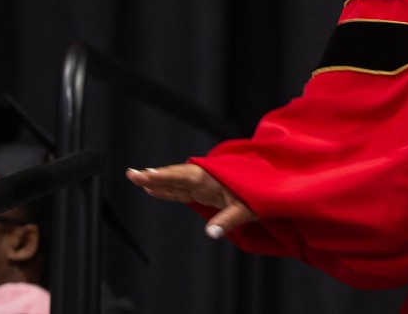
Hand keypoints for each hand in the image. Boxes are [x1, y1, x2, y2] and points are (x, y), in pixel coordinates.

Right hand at [126, 164, 257, 237]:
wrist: (276, 184)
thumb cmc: (264, 194)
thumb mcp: (248, 208)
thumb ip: (228, 220)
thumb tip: (211, 233)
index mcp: (213, 177)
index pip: (183, 175)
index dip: (163, 175)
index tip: (146, 174)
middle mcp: (206, 178)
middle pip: (175, 176)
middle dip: (154, 176)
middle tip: (132, 174)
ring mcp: (205, 183)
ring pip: (177, 181)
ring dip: (159, 181)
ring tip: (138, 179)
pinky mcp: (206, 190)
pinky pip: (182, 188)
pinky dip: (168, 188)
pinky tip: (155, 190)